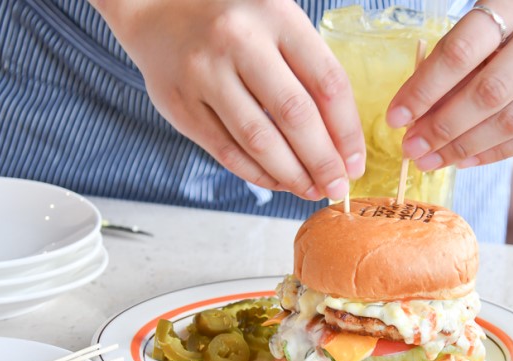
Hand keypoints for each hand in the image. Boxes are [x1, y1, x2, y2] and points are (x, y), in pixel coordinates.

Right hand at [90, 0, 364, 199]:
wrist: (157, 9)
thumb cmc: (233, 21)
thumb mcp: (277, 24)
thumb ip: (308, 71)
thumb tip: (341, 142)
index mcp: (276, 16)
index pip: (327, 82)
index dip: (347, 131)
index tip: (356, 163)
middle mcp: (239, 41)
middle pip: (295, 115)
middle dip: (323, 162)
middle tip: (337, 188)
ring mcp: (204, 73)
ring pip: (258, 140)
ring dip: (291, 175)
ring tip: (310, 190)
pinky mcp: (179, 103)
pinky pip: (225, 151)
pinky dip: (256, 174)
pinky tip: (277, 181)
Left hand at [387, 0, 512, 169]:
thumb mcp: (499, 3)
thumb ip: (463, 45)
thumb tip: (418, 104)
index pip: (463, 50)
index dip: (424, 88)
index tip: (396, 117)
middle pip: (489, 93)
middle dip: (441, 128)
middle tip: (410, 149)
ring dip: (464, 148)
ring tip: (431, 159)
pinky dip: (496, 152)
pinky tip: (466, 159)